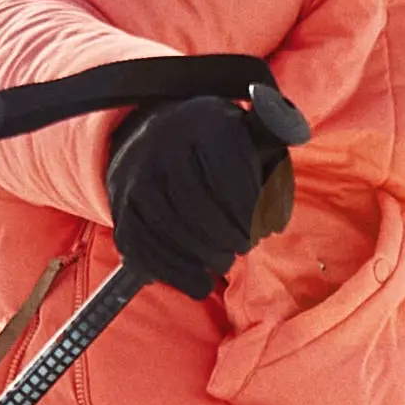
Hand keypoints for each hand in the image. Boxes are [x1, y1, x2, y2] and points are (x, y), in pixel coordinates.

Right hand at [104, 93, 290, 297]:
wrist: (153, 137)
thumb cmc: (218, 145)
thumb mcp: (250, 133)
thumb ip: (277, 142)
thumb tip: (283, 175)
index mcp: (203, 122)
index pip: (230, 176)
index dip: (253, 212)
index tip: (267, 229)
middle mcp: (162, 145)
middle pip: (198, 206)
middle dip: (229, 237)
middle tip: (245, 247)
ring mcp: (135, 177)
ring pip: (169, 229)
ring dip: (204, 256)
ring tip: (224, 261)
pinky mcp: (121, 209)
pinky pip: (144, 249)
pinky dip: (176, 273)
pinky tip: (200, 282)